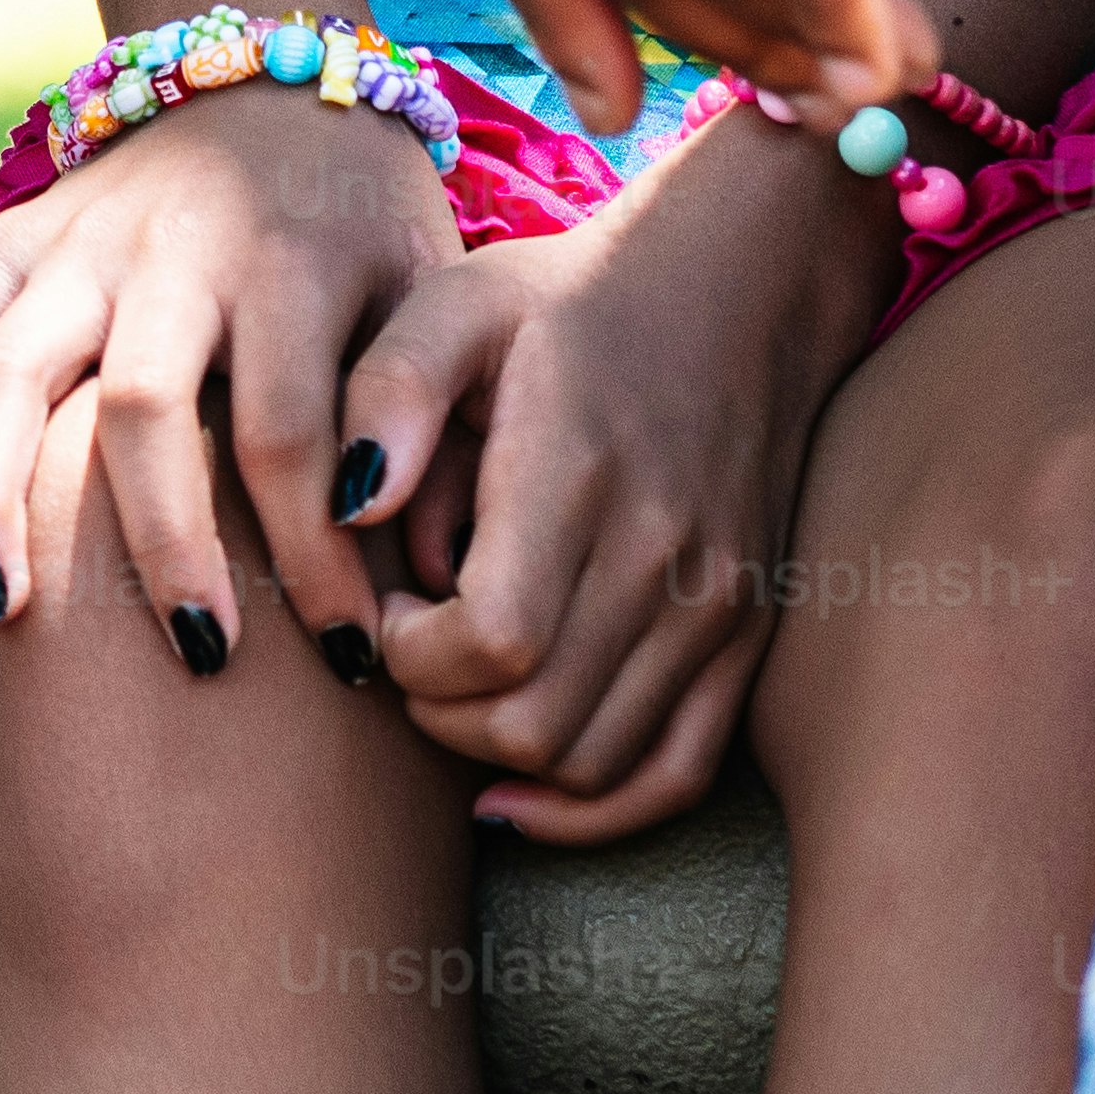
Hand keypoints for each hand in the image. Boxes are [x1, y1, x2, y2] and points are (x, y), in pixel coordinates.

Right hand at [0, 76, 455, 669]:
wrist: (272, 79)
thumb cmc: (366, 223)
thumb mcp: (431, 287)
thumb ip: (424, 410)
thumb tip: (417, 570)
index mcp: (289, 259)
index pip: (290, 431)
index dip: (316, 555)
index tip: (350, 654)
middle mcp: (169, 249)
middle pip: (141, 406)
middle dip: (161, 542)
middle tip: (195, 655)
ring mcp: (69, 245)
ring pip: (0, 377)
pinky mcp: (2, 250)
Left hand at [339, 144, 892, 840]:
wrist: (744, 283)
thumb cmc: (574, 296)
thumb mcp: (461, 299)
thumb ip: (389, 389)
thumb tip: (348, 509)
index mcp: (585, 470)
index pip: (492, 640)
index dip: (412, 654)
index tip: (389, 607)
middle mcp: (665, 552)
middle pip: (532, 721)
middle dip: (436, 711)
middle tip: (408, 649)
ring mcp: (717, 603)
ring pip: (590, 761)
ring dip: (497, 755)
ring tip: (457, 684)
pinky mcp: (746, 634)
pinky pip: (673, 774)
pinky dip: (591, 810)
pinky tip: (515, 794)